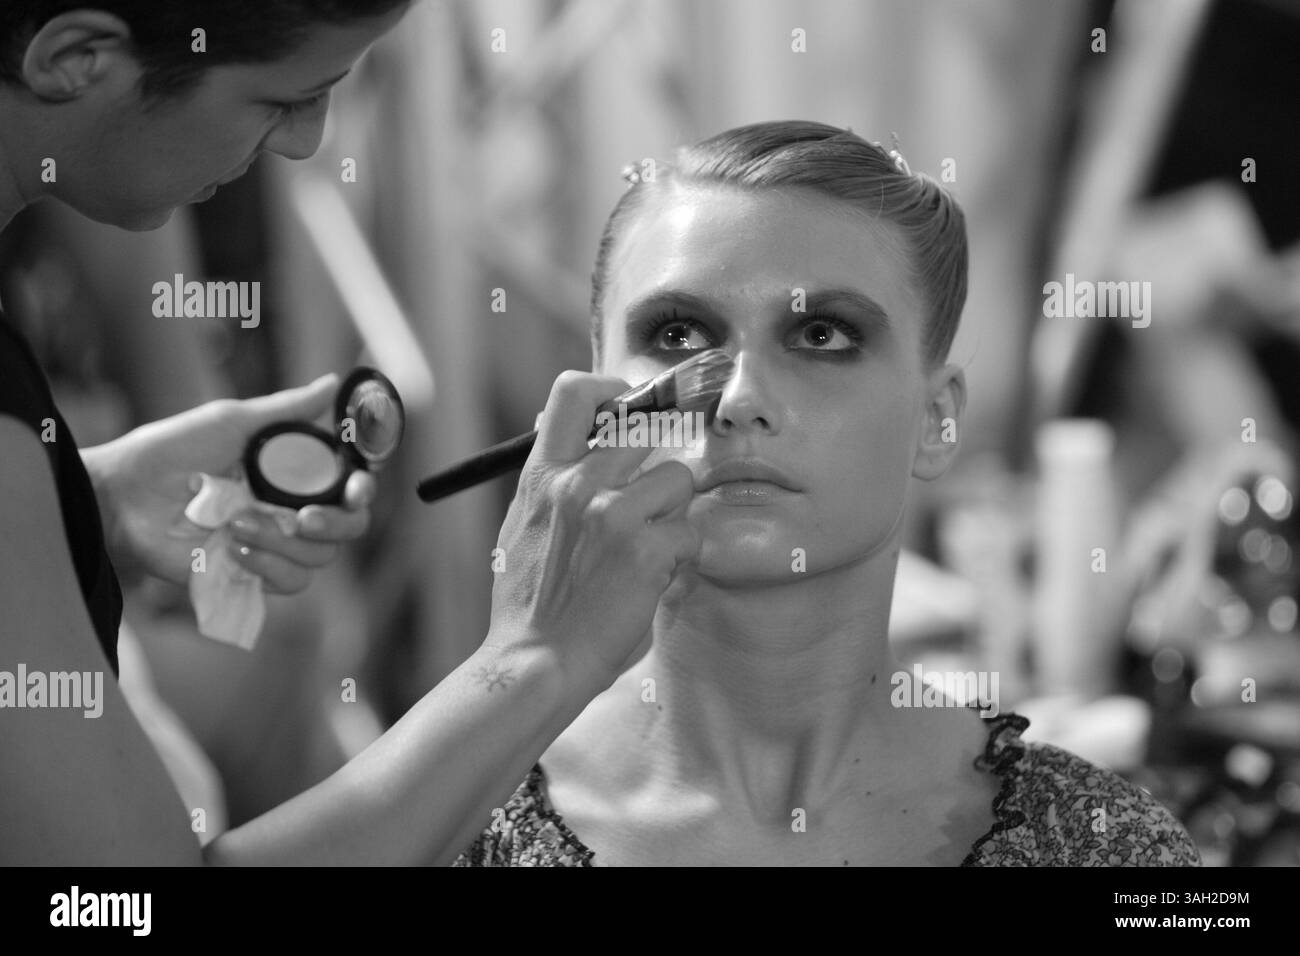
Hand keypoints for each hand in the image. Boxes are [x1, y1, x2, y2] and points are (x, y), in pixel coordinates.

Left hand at [84, 375, 374, 593]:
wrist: (123, 497)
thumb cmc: (170, 452)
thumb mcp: (231, 421)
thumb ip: (287, 410)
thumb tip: (332, 382)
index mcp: (294, 474)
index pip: (351, 487)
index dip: (363, 489)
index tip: (355, 487)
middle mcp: (292, 511)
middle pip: (349, 529)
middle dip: (337, 525)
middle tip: (306, 518)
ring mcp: (274, 545)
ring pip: (319, 559)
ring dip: (283, 543)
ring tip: (237, 526)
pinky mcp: (252, 576)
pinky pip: (289, 582)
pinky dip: (269, 566)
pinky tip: (235, 549)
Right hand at [484, 371, 700, 690]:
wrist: (534, 662)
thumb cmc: (531, 603)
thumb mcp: (523, 525)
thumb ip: (554, 483)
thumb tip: (580, 441)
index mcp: (543, 474)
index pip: (576, 390)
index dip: (614, 389)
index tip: (630, 409)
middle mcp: (577, 483)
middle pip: (646, 426)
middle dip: (661, 453)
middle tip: (659, 488)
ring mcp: (613, 514)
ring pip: (679, 477)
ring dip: (675, 511)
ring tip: (650, 546)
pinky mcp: (646, 550)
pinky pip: (690, 531)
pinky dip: (681, 556)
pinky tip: (654, 578)